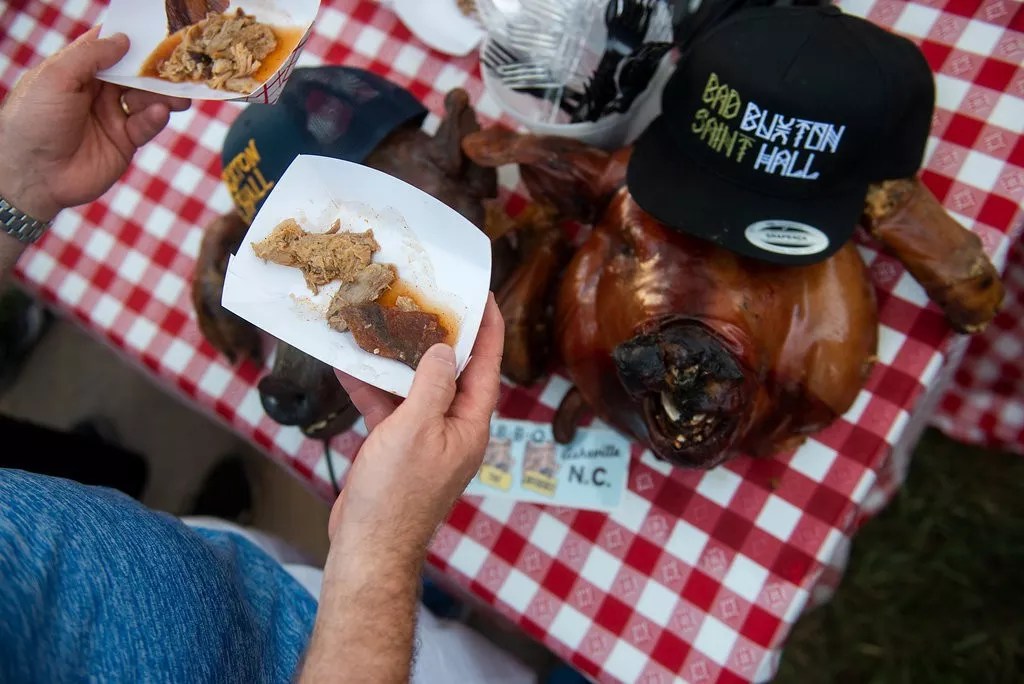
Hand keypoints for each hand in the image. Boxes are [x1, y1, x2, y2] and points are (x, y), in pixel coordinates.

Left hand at [0, 27, 189, 220]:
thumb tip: (122, 40)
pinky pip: (146, 125)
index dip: (128, 40)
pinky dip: (155, 117)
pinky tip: (158, 112)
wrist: (36, 175)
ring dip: (162, 95)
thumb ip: (90, 56)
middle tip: (177, 66)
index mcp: (76, 71)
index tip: (154, 34)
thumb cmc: (34, 121)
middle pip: (132, 74)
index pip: (106, 49)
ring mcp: (111, 117)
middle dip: (154, 70)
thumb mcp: (57, 77)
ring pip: (145, 99)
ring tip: (178, 95)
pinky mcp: (125, 142)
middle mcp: (96, 92)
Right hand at [329, 294, 503, 560]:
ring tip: (383, 324)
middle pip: (452, 372)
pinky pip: (390, 408)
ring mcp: (426, 439)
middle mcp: (454, 428)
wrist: (369, 546)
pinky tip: (349, 367)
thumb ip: (433, 385)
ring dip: (399, 360)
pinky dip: (373, 389)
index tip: (482, 296)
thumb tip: (444, 349)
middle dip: (438, 337)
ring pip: (417, 387)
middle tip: (426, 300)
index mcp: (470, 423)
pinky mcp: (398, 448)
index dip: (489, 328)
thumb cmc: (397, 493)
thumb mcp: (417, 428)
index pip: (487, 365)